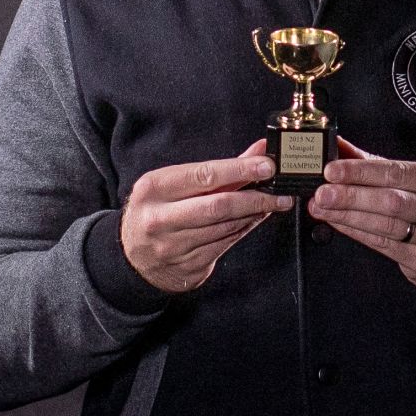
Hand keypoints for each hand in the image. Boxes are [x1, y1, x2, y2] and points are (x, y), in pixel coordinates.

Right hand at [121, 138, 292, 293]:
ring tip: (275, 202)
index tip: (267, 166)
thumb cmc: (159, 210)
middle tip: (282, 191)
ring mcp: (173, 245)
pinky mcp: (188, 265)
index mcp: (154, 188)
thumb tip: (259, 150)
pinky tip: (257, 218)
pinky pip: (226, 244)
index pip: (204, 175)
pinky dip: (245, 228)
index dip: (240, 170)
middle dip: (256, 197)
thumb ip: (221, 168)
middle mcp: (160, 218)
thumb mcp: (177, 184)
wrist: (134, 258)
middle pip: (218, 205)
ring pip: (226, 226)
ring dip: (256, 213)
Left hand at [308, 136, 415, 293]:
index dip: (363, 171)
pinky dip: (356, 232)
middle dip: (352, 196)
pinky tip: (337, 222)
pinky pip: (383, 245)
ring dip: (348, 215)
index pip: (400, 172)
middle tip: (322, 192)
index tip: (332, 170)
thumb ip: (379, 165)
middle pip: (392, 200)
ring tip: (321, 207)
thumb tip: (339, 146)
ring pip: (386, 225)